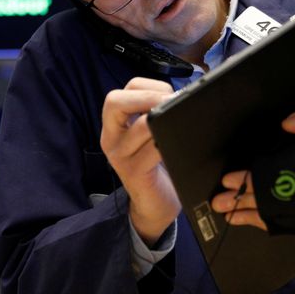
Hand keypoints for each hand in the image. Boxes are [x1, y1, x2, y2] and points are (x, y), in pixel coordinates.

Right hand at [101, 77, 180, 245]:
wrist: (153, 206)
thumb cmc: (156, 167)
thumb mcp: (149, 138)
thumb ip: (155, 116)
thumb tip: (184, 94)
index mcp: (114, 125)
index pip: (121, 92)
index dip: (148, 86)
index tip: (170, 95)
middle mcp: (110, 138)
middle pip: (115, 101)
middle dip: (149, 96)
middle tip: (173, 103)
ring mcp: (119, 156)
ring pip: (141, 125)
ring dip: (166, 119)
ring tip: (182, 122)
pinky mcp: (134, 173)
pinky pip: (153, 149)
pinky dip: (169, 142)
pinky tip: (180, 143)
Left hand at [212, 100, 294, 231]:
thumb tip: (286, 124)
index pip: (285, 173)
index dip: (255, 178)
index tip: (232, 179)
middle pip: (282, 198)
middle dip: (247, 200)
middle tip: (221, 200)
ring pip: (289, 216)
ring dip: (256, 216)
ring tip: (231, 214)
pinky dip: (276, 221)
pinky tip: (256, 220)